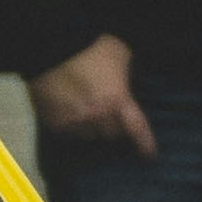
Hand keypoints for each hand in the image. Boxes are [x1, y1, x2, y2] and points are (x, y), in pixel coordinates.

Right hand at [29, 33, 155, 157]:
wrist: (52, 47)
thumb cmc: (90, 45)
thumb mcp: (120, 54)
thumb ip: (125, 75)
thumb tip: (124, 83)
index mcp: (117, 101)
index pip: (137, 129)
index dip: (145, 144)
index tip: (149, 155)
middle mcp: (97, 118)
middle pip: (111, 134)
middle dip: (114, 125)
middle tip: (109, 112)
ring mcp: (75, 123)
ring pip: (90, 135)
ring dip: (92, 126)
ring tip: (87, 110)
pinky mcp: (55, 123)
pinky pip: (69, 131)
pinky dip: (72, 124)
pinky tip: (70, 110)